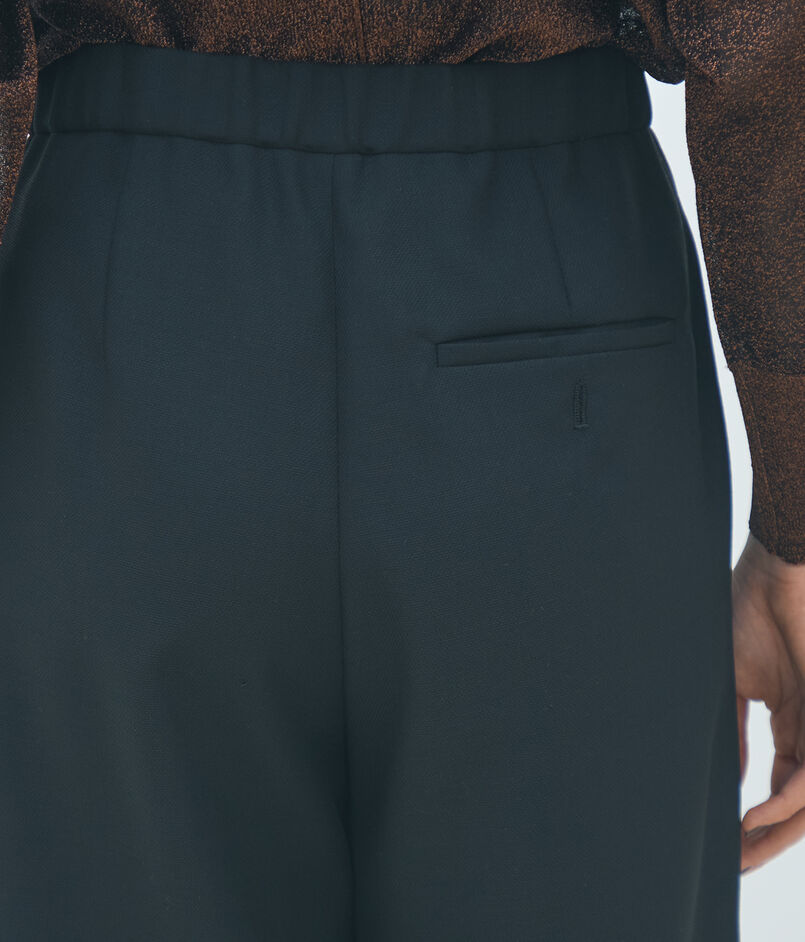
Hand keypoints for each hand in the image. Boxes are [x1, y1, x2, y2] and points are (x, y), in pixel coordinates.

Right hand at [733, 531, 804, 873]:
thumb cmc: (746, 615)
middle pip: (797, 803)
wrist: (774, 573)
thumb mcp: (732, 683)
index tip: (725, 843)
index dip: (755, 819)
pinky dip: (785, 799)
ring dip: (778, 830)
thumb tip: (725, 780)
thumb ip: (733, 731)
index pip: (778, 784)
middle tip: (735, 864)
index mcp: (788, 722)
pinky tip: (753, 814)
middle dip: (768, 839)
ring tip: (741, 850)